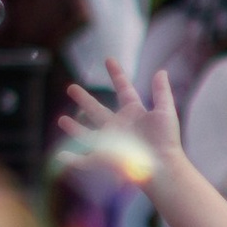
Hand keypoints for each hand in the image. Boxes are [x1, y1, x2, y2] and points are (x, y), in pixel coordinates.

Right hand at [57, 61, 180, 173]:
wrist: (162, 167)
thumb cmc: (166, 141)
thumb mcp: (165, 111)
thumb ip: (161, 91)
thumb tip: (161, 71)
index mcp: (134, 114)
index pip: (124, 90)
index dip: (117, 75)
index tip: (109, 60)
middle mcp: (119, 127)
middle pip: (97, 110)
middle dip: (84, 99)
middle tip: (71, 88)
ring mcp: (109, 143)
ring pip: (86, 134)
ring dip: (74, 127)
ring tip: (62, 120)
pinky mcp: (103, 158)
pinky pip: (84, 160)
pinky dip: (71, 160)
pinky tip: (60, 156)